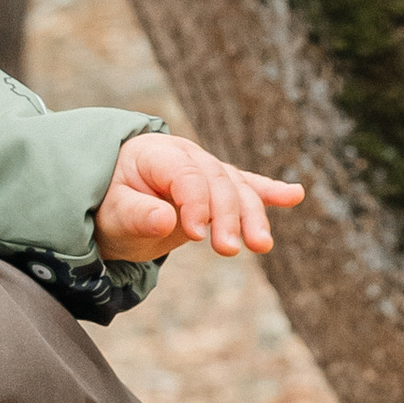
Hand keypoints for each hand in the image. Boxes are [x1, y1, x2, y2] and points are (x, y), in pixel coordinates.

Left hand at [94, 131, 303, 261]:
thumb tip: (165, 219)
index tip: (194, 234)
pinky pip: (246, 186)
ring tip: (261, 245)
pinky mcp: (217, 187)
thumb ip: (137, 215)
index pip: (186, 175)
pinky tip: (294, 195)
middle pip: (217, 182)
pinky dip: (269, 192)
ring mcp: (206, 169)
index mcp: (157, 154)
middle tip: (228, 249)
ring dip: (252, 215)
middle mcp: (187, 156)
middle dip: (227, 215)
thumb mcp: (112, 214)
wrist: (110, 198)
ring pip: (237, 188)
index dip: (195, 203)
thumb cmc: (109, 204)